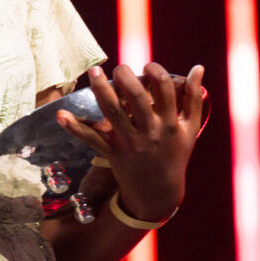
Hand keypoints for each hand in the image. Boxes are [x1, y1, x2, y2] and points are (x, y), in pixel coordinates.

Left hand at [57, 63, 204, 221]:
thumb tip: (198, 67)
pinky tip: (61, 114)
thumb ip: (193, 98)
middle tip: (119, 67)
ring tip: (94, 73)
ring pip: (113, 113)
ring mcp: (129, 142)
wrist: (159, 193)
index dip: (156, 72)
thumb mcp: (190, 129)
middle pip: (137, 99)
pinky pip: (91, 139)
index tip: (148, 67)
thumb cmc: (175, 155)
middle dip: (126, 77)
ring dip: (101, 91)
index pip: (165, 90)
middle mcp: (150, 132)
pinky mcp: (112, 152)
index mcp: (170, 123)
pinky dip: (75, 128)